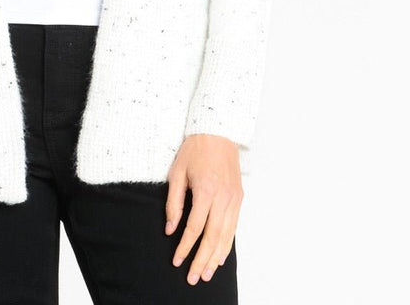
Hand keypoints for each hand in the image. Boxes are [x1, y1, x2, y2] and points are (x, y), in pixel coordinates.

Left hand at [165, 133, 242, 285]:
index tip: (177, 260)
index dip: (185, 246)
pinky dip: (228, 243)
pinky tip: (221, 256)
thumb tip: (170, 229)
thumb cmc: (195, 149)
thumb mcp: (177, 172)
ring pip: (225, 235)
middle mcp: (222, 198)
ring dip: (216, 257)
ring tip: (207, 273)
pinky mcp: (239, 198)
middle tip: (194, 278)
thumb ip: (174, 202)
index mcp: (205, 191)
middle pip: (212, 237)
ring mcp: (233, 198)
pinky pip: (234, 226)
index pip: (194, 228)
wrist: (218, 131)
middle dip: (202, 259)